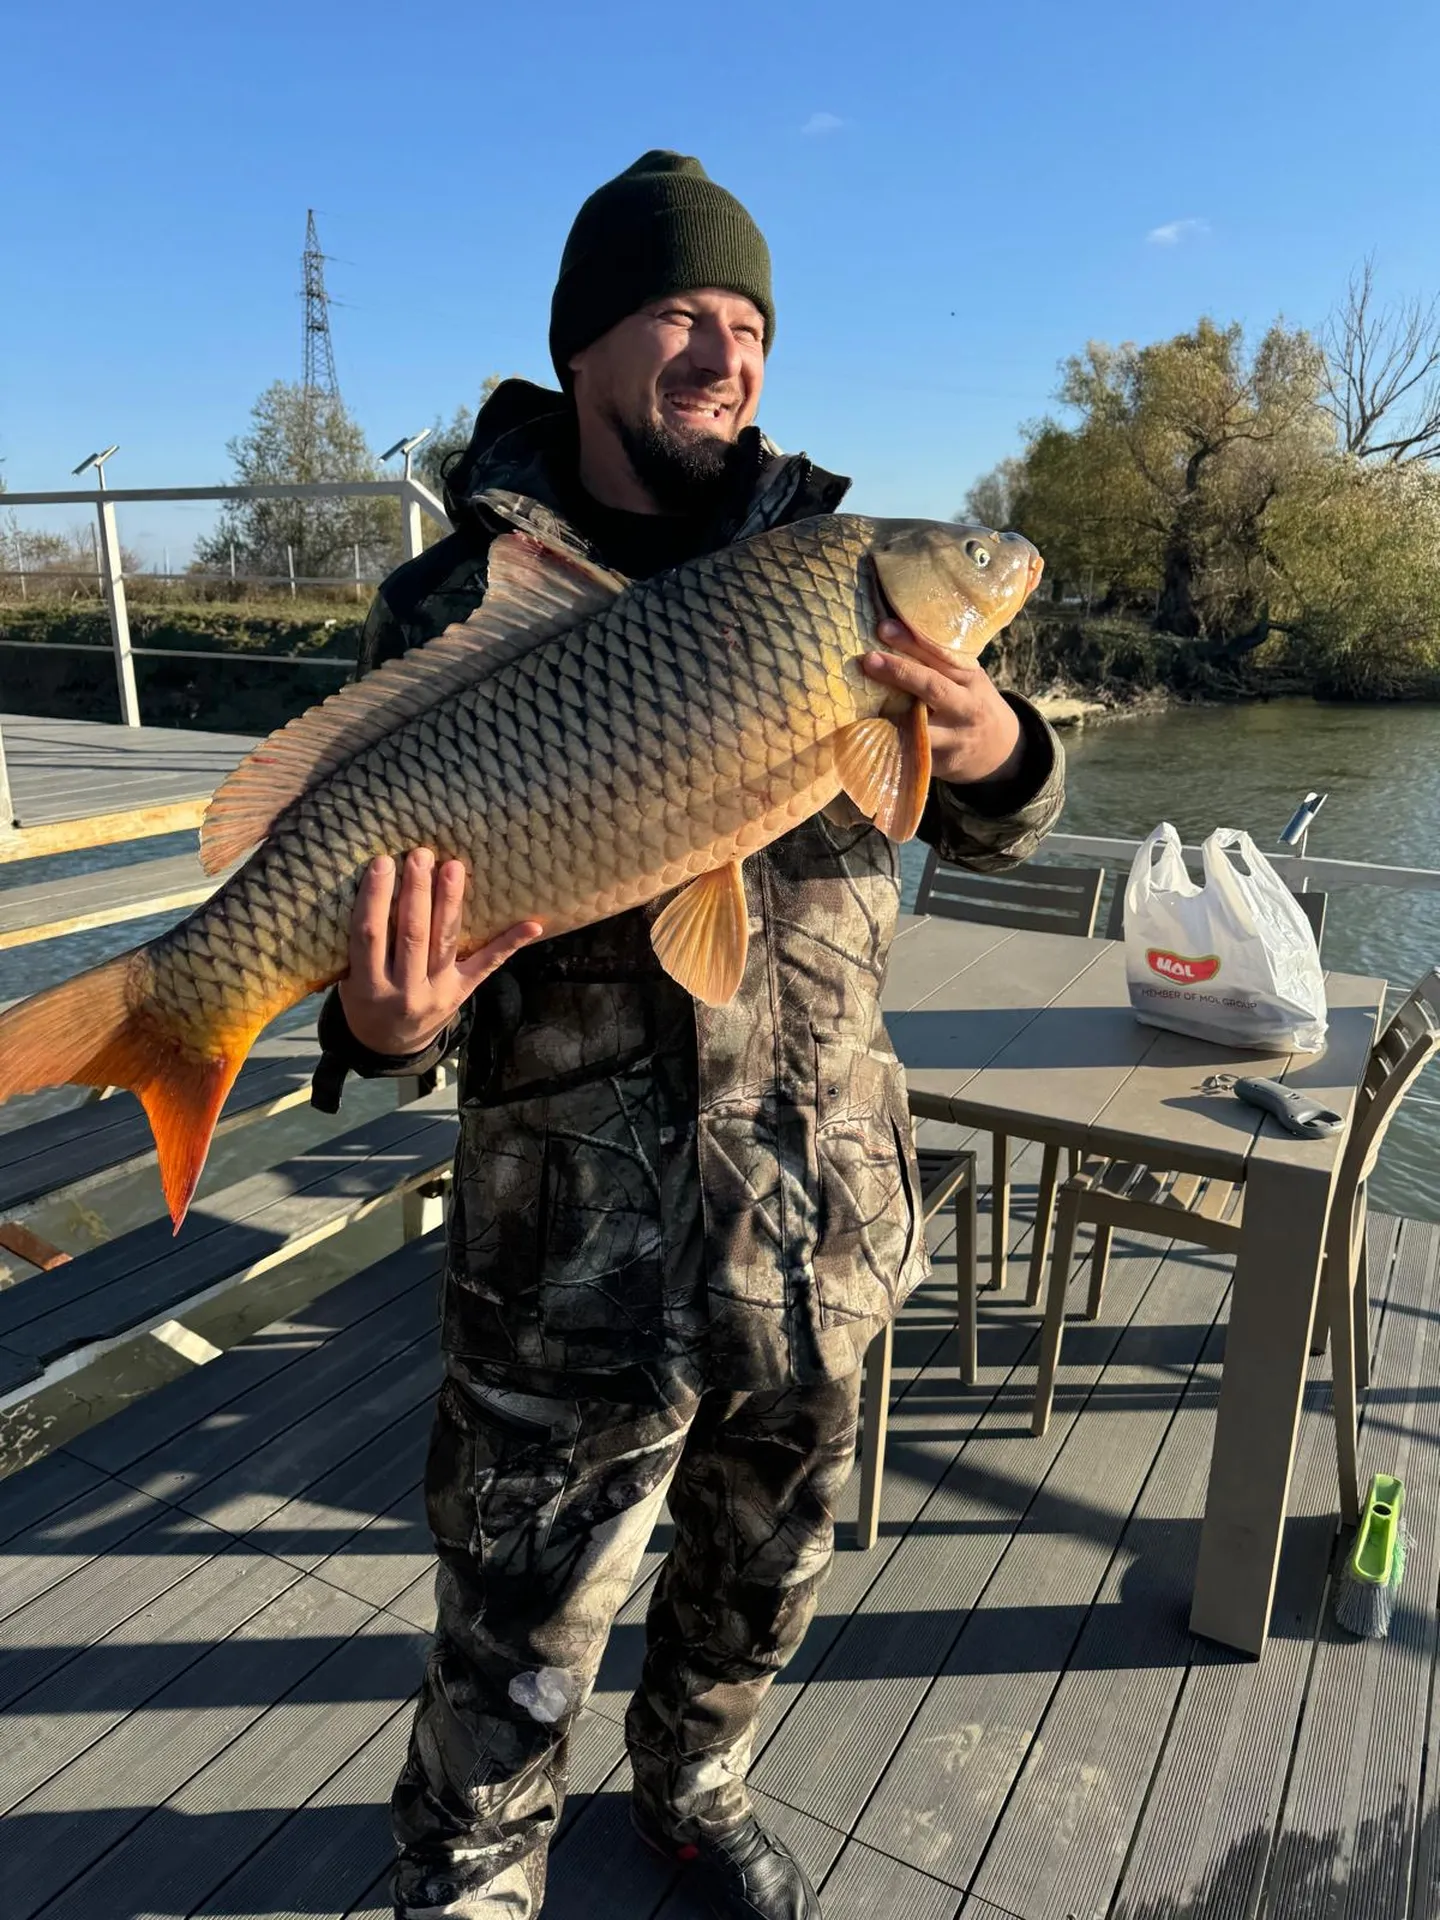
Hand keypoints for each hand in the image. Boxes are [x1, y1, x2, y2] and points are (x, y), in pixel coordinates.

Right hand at [338, 848, 542, 1056]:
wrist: (391, 1045)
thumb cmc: (366, 999)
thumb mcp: (350, 979)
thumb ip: (358, 943)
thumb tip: (366, 884)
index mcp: (369, 986)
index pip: (370, 935)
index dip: (375, 898)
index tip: (382, 862)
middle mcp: (405, 991)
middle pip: (412, 934)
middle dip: (416, 892)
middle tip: (421, 855)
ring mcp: (438, 992)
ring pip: (446, 942)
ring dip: (450, 902)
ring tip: (453, 868)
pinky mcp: (464, 991)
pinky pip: (488, 964)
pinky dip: (511, 943)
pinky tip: (532, 924)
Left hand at [862, 619, 1023, 787]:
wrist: (1001, 750)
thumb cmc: (972, 702)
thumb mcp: (968, 679)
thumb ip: (939, 664)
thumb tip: (890, 633)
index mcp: (971, 680)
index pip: (941, 656)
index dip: (913, 642)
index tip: (884, 628)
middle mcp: (965, 708)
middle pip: (933, 687)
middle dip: (900, 672)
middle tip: (868, 660)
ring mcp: (954, 739)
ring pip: (919, 726)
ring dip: (888, 715)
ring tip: (857, 703)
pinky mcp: (941, 764)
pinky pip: (910, 753)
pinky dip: (888, 744)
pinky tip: (864, 736)